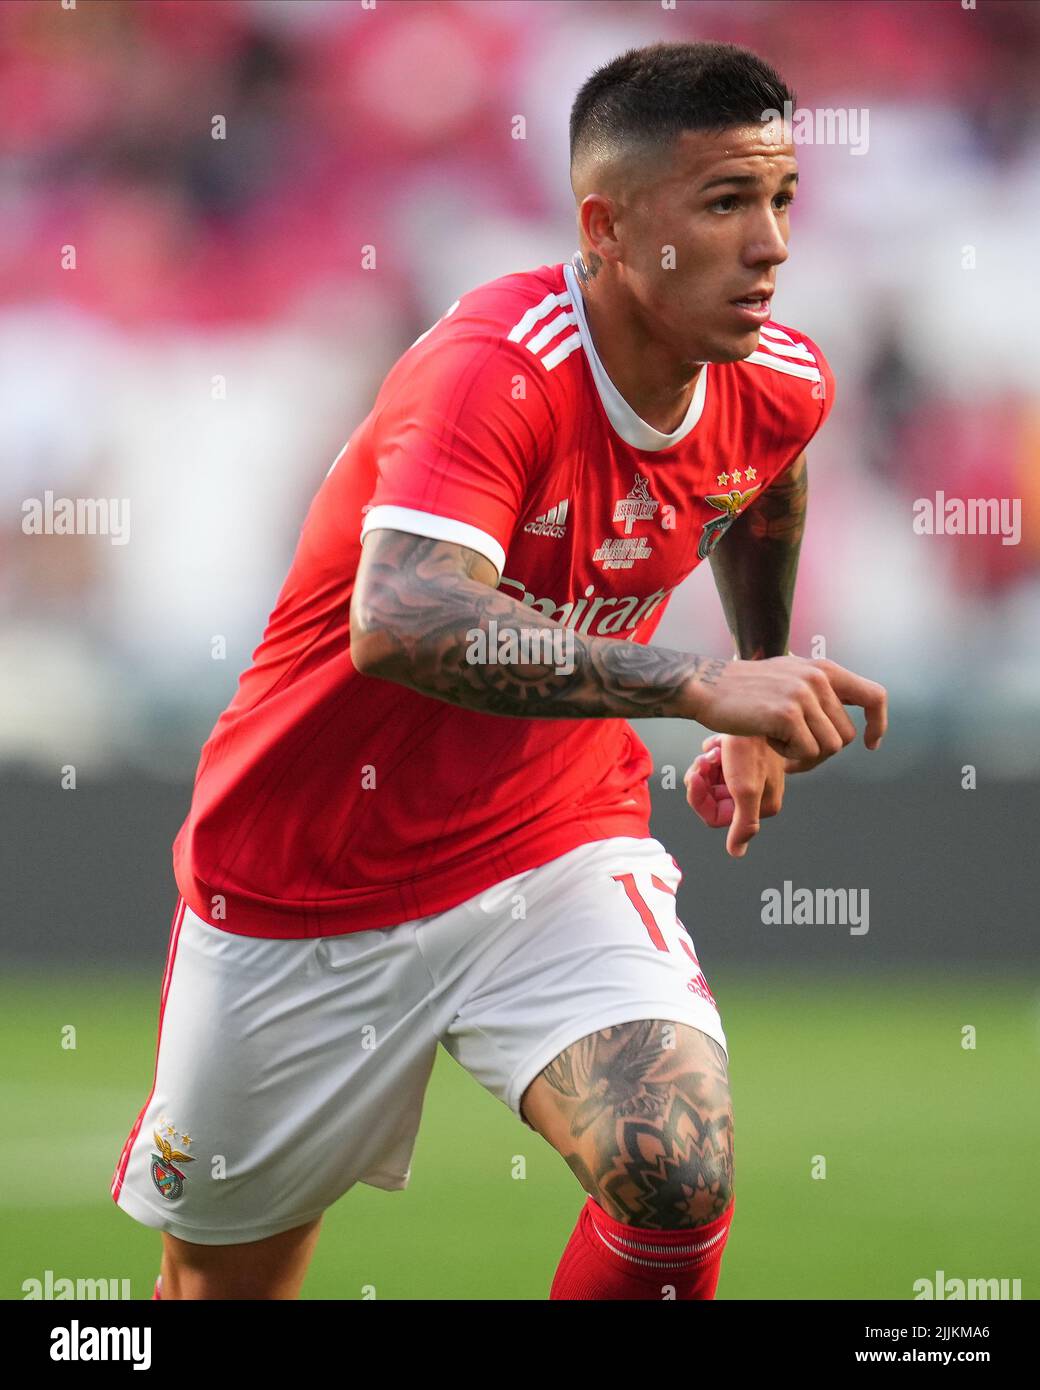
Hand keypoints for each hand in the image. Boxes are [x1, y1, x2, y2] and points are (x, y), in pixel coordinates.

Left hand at [684, 734, 785, 857]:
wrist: (755, 708)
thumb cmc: (751, 748)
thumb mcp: (745, 789)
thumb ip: (743, 825)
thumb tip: (737, 853)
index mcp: (761, 805)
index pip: (714, 815)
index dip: (699, 798)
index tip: (696, 775)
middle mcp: (757, 793)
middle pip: (712, 797)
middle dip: (702, 779)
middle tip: (705, 760)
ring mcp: (749, 774)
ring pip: (712, 780)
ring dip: (706, 764)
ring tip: (712, 750)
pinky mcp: (743, 758)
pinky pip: (717, 763)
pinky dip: (712, 752)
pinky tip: (718, 742)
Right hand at [685, 655, 886, 765]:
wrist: (706, 687)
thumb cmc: (743, 690)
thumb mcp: (789, 678)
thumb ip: (819, 692)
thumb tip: (846, 725)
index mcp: (823, 669)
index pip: (874, 696)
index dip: (877, 723)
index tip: (870, 743)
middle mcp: (818, 678)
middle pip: (845, 736)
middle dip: (821, 752)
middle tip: (792, 751)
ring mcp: (804, 695)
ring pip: (829, 748)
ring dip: (803, 755)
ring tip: (776, 739)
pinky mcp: (788, 714)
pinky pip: (806, 753)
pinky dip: (788, 757)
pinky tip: (767, 740)